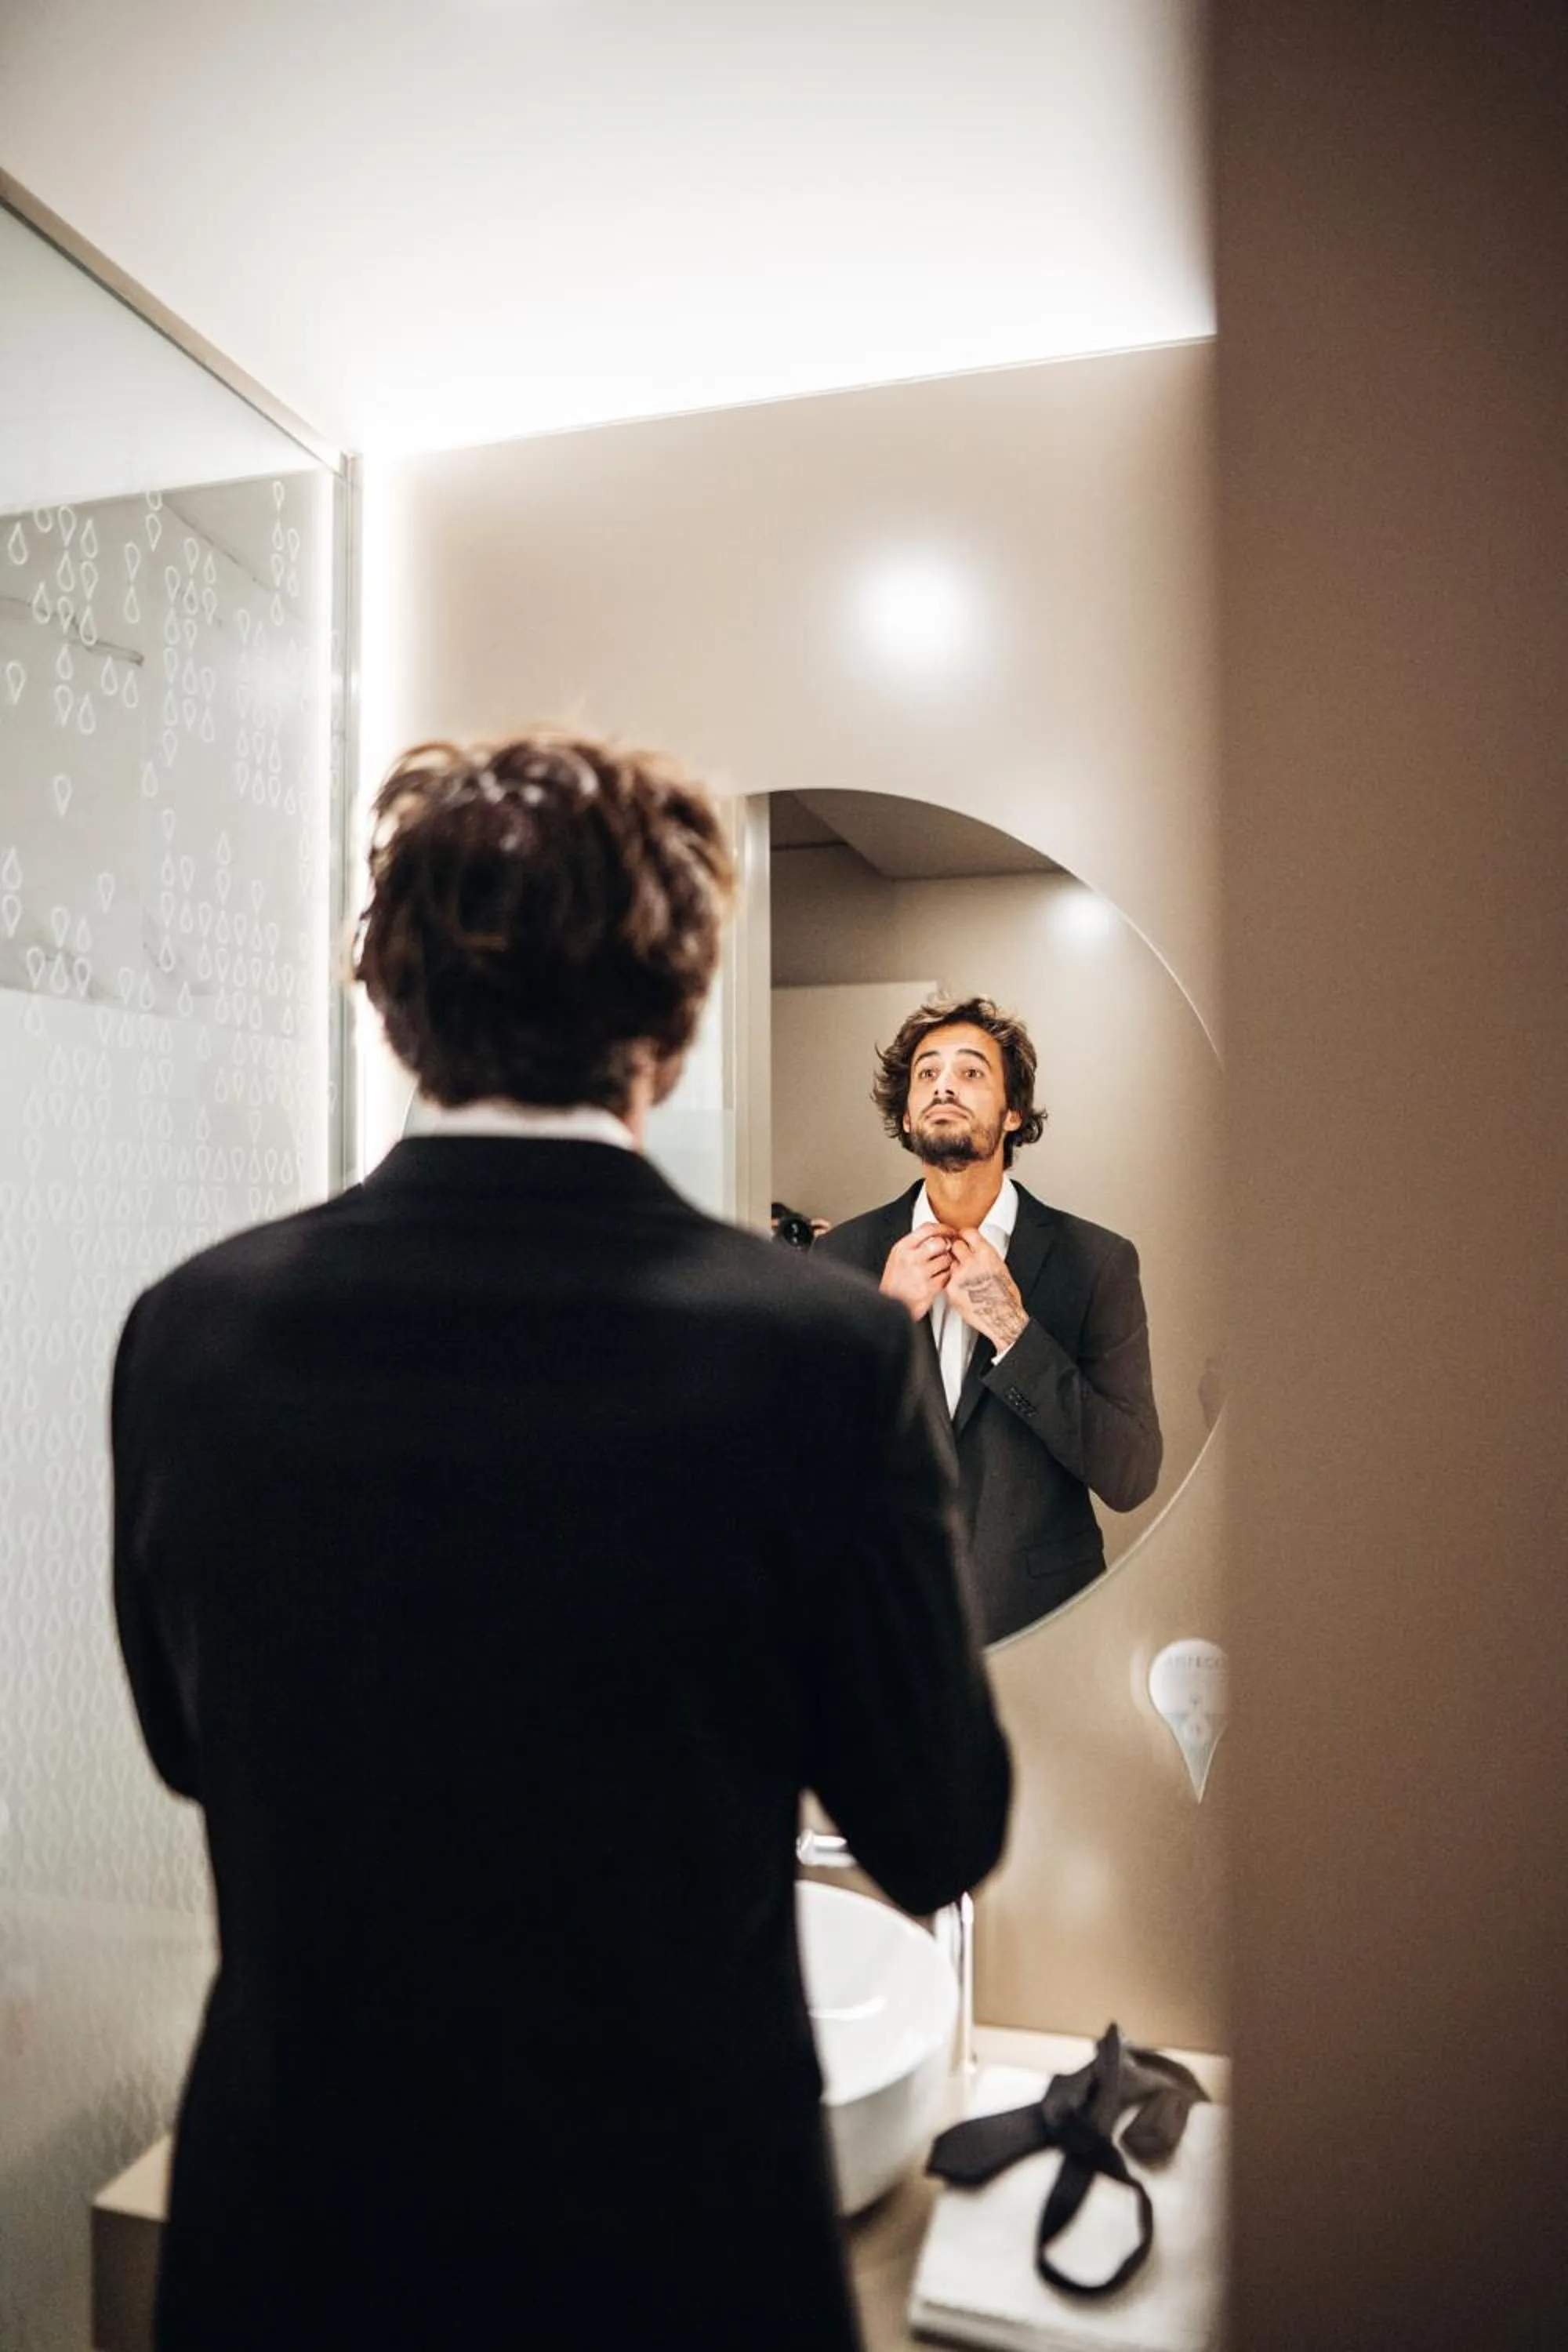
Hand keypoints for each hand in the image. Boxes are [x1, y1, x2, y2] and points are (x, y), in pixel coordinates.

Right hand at [880, 1223, 955, 1321]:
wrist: (890, 1304)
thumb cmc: (894, 1282)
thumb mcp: (897, 1256)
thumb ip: (914, 1244)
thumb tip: (937, 1233)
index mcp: (902, 1248)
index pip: (927, 1229)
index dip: (943, 1228)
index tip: (949, 1231)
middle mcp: (911, 1259)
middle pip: (940, 1243)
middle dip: (946, 1247)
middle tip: (947, 1251)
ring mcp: (921, 1274)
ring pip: (946, 1260)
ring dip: (947, 1263)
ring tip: (940, 1267)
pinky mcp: (929, 1288)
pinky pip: (947, 1276)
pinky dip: (946, 1277)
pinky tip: (939, 1278)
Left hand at [945, 1229, 1026, 1349]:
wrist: (1001, 1317)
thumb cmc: (1005, 1297)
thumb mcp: (1001, 1268)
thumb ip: (986, 1257)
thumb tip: (979, 1251)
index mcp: (986, 1254)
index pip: (968, 1233)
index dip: (965, 1235)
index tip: (964, 1237)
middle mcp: (971, 1262)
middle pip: (955, 1245)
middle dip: (958, 1250)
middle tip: (962, 1257)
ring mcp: (959, 1275)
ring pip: (950, 1263)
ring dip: (955, 1267)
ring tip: (965, 1278)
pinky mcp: (951, 1289)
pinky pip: (947, 1279)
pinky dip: (952, 1283)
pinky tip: (963, 1289)